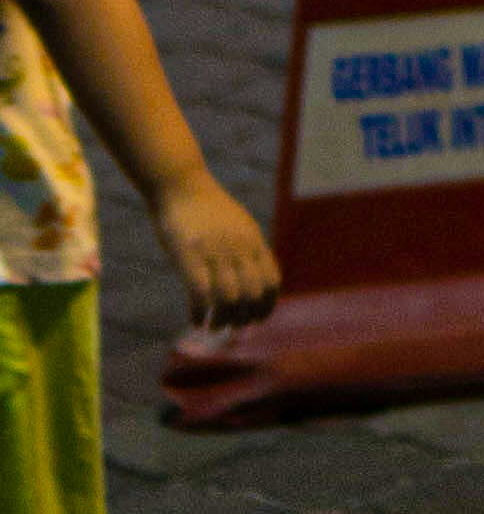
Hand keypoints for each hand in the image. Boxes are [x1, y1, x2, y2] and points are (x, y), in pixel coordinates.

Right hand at [153, 167, 278, 326]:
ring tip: (213, 326)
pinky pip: (201, 294)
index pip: (271, 282)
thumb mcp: (239, 225)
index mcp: (254, 241)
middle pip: (252, 295)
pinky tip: (195, 320)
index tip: (256, 320)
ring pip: (229, 299)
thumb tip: (255, 279)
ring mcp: (215, 252)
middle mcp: (239, 248)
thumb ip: (249, 249)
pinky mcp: (189, 256)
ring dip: (222, 320)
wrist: (181, 185)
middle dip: (245, 318)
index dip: (266, 306)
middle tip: (232, 328)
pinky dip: (200, 314)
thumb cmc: (208, 208)